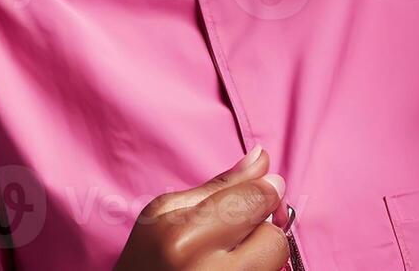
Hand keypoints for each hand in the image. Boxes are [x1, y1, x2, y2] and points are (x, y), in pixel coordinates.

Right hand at [113, 146, 289, 269]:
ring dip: (261, 257)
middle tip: (237, 236)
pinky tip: (228, 269)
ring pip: (275, 265)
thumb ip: (218, 187)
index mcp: (183, 236)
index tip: (263, 191)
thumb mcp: (165, 214)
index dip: (265, 193)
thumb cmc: (144, 262)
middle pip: (273, 239)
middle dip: (261, 232)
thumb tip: (262, 158)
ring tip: (229, 258)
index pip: (255, 201)